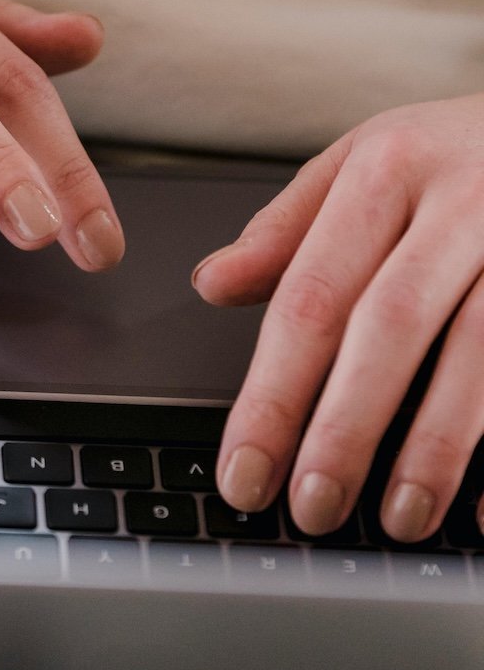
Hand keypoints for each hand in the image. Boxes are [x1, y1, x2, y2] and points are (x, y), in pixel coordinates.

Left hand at [197, 95, 483, 542]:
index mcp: (388, 169)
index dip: (272, 394)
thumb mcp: (369, 158)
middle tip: (310, 508)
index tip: (244, 471)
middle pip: (388, 327)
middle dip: (344, 429)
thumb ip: (291, 227)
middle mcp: (462, 204)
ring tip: (398, 518)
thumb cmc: (457, 151)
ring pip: (479, 353)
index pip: (311, 295)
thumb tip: (212, 284)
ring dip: (436, 448)